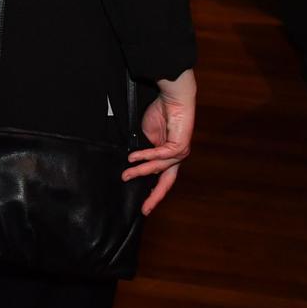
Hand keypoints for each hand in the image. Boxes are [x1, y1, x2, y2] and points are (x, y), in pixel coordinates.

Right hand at [123, 68, 195, 214]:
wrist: (174, 98)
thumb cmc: (161, 113)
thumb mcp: (148, 135)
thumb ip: (144, 150)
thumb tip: (133, 162)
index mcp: (170, 156)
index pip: (162, 178)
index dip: (152, 191)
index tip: (143, 204)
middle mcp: (177, 157)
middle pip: (166, 182)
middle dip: (155, 197)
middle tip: (144, 209)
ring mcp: (180, 153)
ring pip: (159, 168)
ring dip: (141, 171)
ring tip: (125, 174)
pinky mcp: (179, 146)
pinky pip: (159, 155)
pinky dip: (146, 157)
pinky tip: (133, 158)